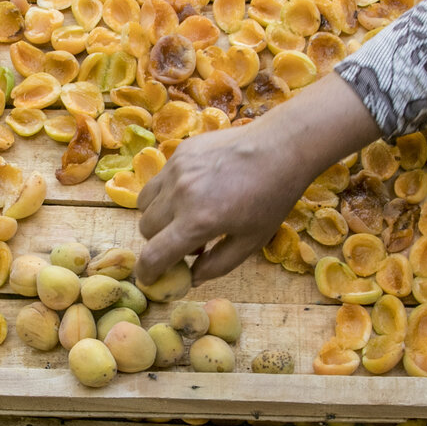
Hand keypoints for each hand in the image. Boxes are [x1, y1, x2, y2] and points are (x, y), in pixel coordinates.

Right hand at [136, 73, 379, 285]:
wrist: (281, 148)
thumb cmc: (272, 198)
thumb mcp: (251, 242)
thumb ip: (217, 265)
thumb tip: (192, 278)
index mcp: (197, 221)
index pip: (154, 255)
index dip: (147, 273)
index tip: (150, 278)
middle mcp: (180, 194)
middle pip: (146, 229)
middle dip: (159, 242)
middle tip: (187, 242)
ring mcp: (177, 169)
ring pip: (145, 203)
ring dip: (158, 217)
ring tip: (185, 216)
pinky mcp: (181, 152)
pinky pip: (159, 179)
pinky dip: (167, 193)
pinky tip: (195, 191)